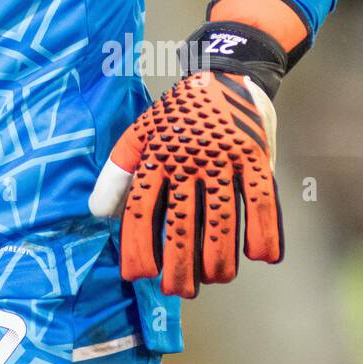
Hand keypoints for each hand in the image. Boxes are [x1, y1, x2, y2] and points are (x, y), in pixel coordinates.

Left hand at [88, 70, 281, 298]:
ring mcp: (222, 157)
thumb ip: (120, 172)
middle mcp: (186, 159)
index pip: (141, 208)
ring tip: (217, 279)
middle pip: (181, 221)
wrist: (226, 71)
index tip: (137, 276)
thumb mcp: (142, 132)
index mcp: (156, 154)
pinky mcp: (254, 155)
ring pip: (221, 218)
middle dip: (179, 263)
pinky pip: (261, 199)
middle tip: (178, 292)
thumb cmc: (180, 112)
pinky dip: (265, 230)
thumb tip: (97, 214)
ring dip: (219, 256)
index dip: (137, 244)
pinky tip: (263, 257)